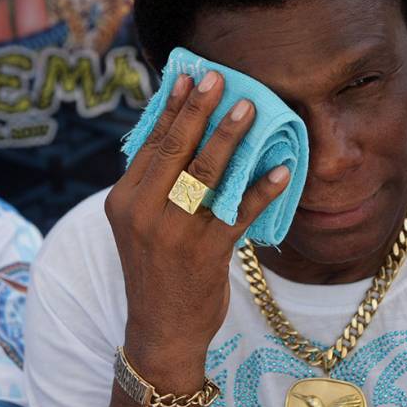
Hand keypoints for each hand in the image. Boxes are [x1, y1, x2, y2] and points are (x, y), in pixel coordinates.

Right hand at [104, 72, 289, 385]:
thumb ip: (155, 183)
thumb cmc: (156, 268)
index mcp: (124, 200)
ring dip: (230, 138)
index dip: (172, 108)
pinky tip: (282, 170)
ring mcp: (174, 234)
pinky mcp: (206, 254)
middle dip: (199, 110)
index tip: (188, 76)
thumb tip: (183, 130)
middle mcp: (144, 213)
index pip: (150, 144)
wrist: (161, 330)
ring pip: (206, 175)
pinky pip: (239, 213)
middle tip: (219, 78)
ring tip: (251, 108)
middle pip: (175, 150)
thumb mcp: (140, 223)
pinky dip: (262, 190)